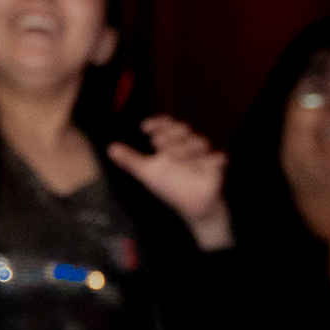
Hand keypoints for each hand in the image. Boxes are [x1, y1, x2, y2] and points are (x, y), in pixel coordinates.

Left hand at [106, 116, 233, 249]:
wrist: (195, 206)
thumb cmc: (172, 188)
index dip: (158, 123)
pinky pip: (218, 158)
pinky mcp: (217, 165)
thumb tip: (111, 148)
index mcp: (170, 145)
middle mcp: (186, 146)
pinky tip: (203, 168)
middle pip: (182, 129)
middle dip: (171, 135)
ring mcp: (203, 155)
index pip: (165, 125)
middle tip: (158, 143)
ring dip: (187, 150)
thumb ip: (131, 160)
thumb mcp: (148, 174)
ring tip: (178, 162)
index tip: (145, 127)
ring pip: (199, 141)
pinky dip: (211, 162)